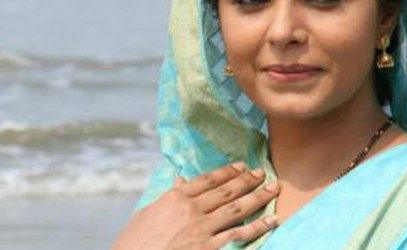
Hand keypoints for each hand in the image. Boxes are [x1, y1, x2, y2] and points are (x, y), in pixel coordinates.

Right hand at [111, 162, 279, 249]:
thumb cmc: (134, 242)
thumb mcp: (146, 214)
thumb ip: (167, 196)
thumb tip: (180, 180)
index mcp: (175, 197)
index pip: (208, 179)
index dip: (227, 172)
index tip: (241, 166)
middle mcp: (191, 209)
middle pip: (226, 190)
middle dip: (247, 180)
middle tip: (262, 173)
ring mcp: (201, 228)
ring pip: (237, 208)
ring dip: (258, 197)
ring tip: (273, 189)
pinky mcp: (208, 247)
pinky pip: (238, 234)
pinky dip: (257, 227)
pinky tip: (271, 220)